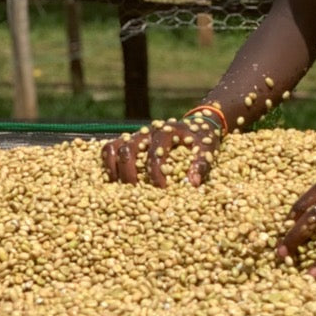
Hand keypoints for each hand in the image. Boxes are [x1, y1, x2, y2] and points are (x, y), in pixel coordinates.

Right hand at [101, 115, 221, 187]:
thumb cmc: (203, 138)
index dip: (155, 173)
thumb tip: (192, 184)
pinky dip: (108, 162)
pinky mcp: (130, 140)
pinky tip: (113, 179)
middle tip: (136, 192)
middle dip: (130, 174)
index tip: (160, 189)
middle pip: (129, 150)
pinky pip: (111, 147)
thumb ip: (201, 164)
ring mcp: (137, 135)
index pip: (155, 154)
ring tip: (119, 187)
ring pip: (116, 148)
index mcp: (167, 132)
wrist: (199, 122)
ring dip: (115, 168)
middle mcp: (148, 132)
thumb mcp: (207, 148)